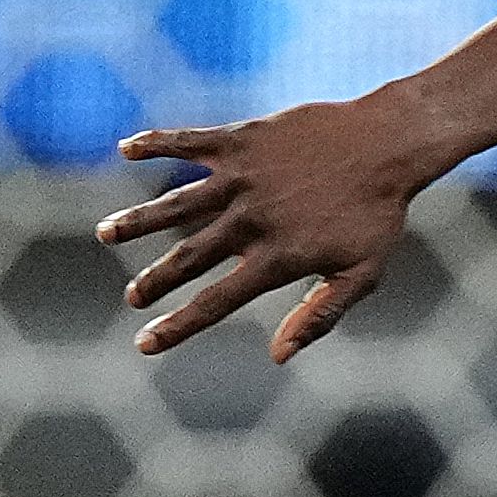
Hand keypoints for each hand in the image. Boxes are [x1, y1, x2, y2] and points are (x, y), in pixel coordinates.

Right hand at [97, 92, 456, 359]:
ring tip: (106, 233)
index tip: (145, 343)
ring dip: (138, 220)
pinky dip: (156, 143)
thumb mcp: (362, 273)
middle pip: (188, 257)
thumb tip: (278, 355)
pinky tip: (126, 148)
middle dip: (154, 280)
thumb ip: (320, 315)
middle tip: (132, 296)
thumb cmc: (379, 214)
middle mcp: (252, 220)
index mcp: (278, 257)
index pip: (217, 301)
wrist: (389, 145)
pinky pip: (188, 141)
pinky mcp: (241, 141)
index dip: (178, 326)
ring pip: (175, 203)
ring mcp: (242, 178)